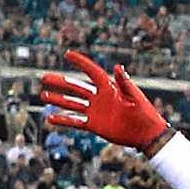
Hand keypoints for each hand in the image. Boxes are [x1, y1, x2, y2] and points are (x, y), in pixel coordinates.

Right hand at [38, 52, 168, 149]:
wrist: (146, 134)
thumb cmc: (145, 113)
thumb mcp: (135, 96)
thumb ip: (125, 83)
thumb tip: (118, 67)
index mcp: (109, 88)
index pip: (91, 72)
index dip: (80, 62)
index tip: (67, 54)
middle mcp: (99, 98)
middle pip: (76, 87)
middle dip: (60, 82)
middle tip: (44, 77)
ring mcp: (95, 111)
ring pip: (72, 103)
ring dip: (58, 99)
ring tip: (43, 95)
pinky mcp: (94, 125)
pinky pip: (75, 121)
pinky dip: (63, 119)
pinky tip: (50, 118)